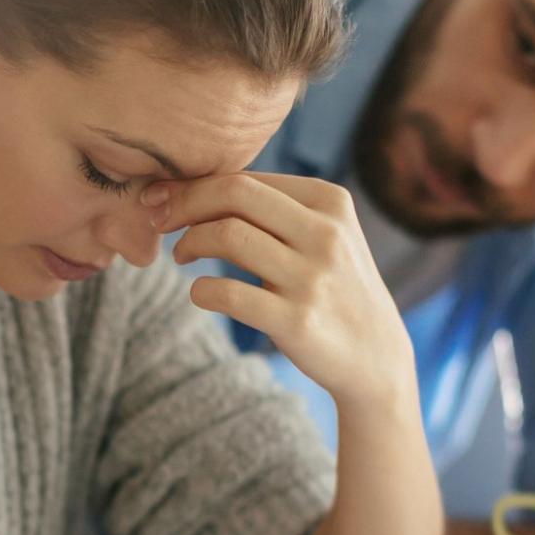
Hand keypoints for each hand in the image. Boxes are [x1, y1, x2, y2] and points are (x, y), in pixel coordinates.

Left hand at [148, 172, 412, 406]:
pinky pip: (228, 294)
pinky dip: (201, 290)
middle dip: (184, 202)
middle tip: (159, 219)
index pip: (245, 178)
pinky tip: (200, 293)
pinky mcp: (298, 320)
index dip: (193, 185)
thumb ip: (272, 207)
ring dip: (189, 243)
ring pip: (228, 236)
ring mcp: (313, 277)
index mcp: (329, 201)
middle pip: (234, 194)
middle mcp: (326, 233)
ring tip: (181, 255)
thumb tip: (192, 184)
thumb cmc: (332, 286)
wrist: (375, 356)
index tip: (162, 198)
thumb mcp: (321, 235)